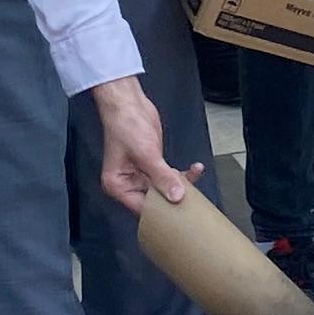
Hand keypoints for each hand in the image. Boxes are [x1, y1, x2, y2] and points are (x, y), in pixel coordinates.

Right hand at [90, 75, 194, 209]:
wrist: (128, 102)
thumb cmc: (125, 125)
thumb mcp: (146, 154)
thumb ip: (162, 176)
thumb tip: (176, 196)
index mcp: (118, 186)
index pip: (141, 208)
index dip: (161, 210)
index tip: (180, 211)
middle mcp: (128, 183)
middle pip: (154, 201)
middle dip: (173, 197)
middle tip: (193, 197)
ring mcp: (141, 175)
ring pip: (164, 189)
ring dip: (181, 184)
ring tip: (194, 176)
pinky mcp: (153, 166)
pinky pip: (169, 176)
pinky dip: (182, 174)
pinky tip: (195, 168)